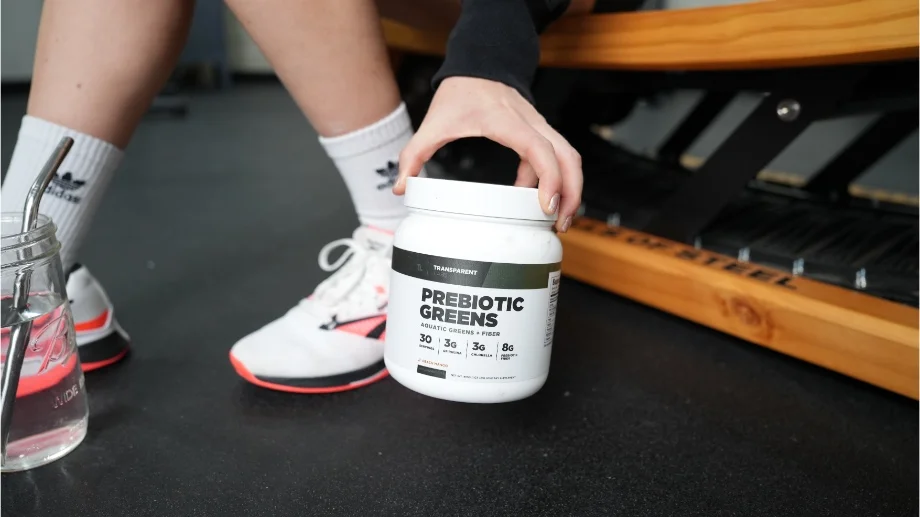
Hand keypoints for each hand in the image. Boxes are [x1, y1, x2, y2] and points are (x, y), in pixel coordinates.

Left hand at [393, 76, 581, 231]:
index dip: (548, 178)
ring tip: (557, 219)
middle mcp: (531, 124)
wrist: (478, 66)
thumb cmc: (461, 92)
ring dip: (569, 188)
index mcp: (507, 122)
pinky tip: (532, 200)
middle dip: (570, 193)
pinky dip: (552, 180)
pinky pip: (554, 157)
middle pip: (567, 157)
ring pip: (568, 157)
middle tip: (560, 223)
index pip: (539, 150)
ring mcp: (539, 127)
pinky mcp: (538, 133)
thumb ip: (414, 154)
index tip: (545, 205)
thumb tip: (402, 187)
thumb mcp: (434, 123)